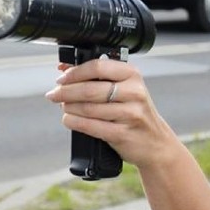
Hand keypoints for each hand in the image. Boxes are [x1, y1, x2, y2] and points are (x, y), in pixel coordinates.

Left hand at [45, 58, 177, 168]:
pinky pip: (90, 126)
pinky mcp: (122, 133)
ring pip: (87, 108)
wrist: (155, 142)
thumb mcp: (125, 90)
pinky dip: (74, 122)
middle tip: (54, 94)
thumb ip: (98, 78)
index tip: (62, 78)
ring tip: (64, 107)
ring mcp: (130, 113)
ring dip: (69, 107)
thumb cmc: (135, 113)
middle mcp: (134, 92)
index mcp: (133, 75)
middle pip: (90, 89)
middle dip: (66, 92)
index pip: (98, 67)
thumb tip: (65, 68)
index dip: (75, 72)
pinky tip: (69, 119)